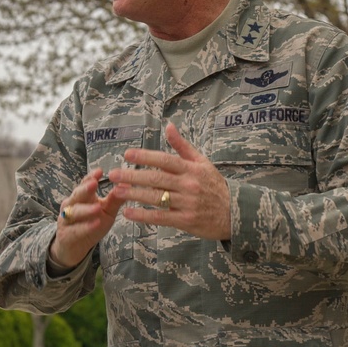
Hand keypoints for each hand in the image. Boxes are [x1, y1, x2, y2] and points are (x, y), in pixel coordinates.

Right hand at [51, 168, 126, 268]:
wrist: (74, 248)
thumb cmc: (91, 225)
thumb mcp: (106, 212)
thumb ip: (115, 199)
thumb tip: (128, 183)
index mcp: (81, 197)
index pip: (85, 184)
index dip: (91, 177)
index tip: (100, 171)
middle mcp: (71, 205)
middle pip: (77, 194)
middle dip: (85, 189)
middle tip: (94, 183)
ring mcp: (66, 220)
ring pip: (74, 212)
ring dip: (86, 209)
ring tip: (97, 207)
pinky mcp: (66, 235)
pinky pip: (76, 230)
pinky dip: (85, 227)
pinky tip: (95, 224)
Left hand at [107, 122, 230, 240]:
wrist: (235, 213)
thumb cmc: (214, 185)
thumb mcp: (202, 162)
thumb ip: (182, 146)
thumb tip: (168, 125)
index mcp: (191, 169)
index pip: (165, 160)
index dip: (145, 156)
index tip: (127, 154)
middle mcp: (189, 185)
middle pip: (157, 179)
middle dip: (133, 176)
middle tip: (113, 174)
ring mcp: (187, 204)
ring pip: (157, 198)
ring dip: (135, 194)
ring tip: (117, 191)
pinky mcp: (186, 221)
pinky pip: (161, 218)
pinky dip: (143, 216)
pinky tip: (128, 213)